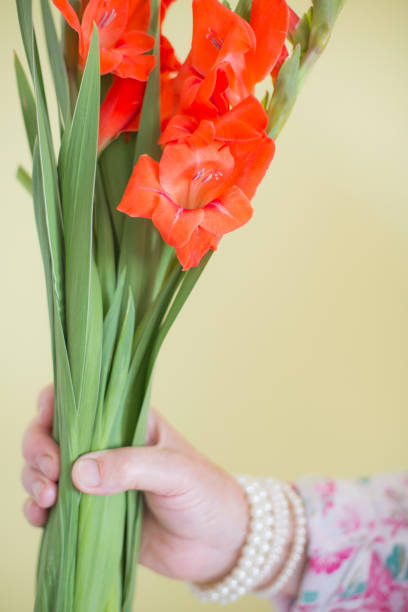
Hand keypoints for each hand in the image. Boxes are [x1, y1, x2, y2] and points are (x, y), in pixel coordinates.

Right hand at [22, 385, 249, 584]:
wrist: (218, 543)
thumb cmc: (205, 493)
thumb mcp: (175, 471)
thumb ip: (130, 467)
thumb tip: (78, 472)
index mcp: (127, 422)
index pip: (81, 401)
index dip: (54, 405)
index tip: (47, 425)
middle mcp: (105, 447)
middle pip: (52, 434)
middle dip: (39, 448)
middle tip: (50, 472)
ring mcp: (95, 482)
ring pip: (45, 469)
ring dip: (33, 478)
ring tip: (46, 497)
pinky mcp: (90, 516)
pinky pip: (51, 507)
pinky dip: (36, 509)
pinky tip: (40, 515)